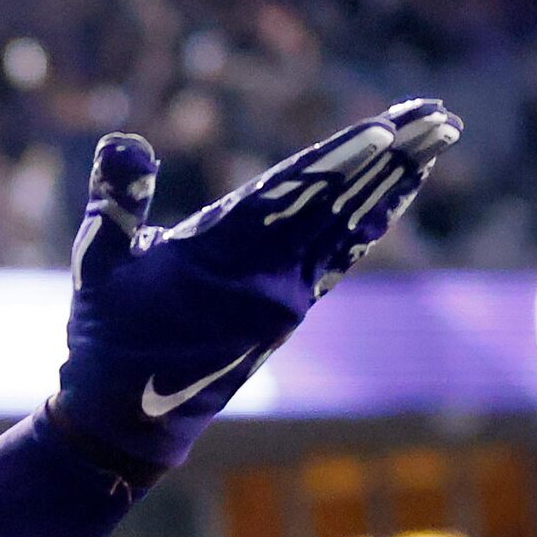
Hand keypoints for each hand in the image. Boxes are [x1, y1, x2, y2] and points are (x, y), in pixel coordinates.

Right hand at [51, 98, 459, 484]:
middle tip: (439, 114)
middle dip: (390, 157)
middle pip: (338, 204)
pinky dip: (371, 221)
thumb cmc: (106, 338)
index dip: (340, 162)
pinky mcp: (287, 314)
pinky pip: (341, 257)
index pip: (291, 197)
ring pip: (349, 228)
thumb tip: (123, 144)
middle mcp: (265, 280)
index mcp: (218, 259)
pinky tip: (395, 195)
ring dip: (394, 181)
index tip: (388, 129)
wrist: (127, 422)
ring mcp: (283, 300)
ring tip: (438, 138)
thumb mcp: (97, 266)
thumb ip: (115, 202)